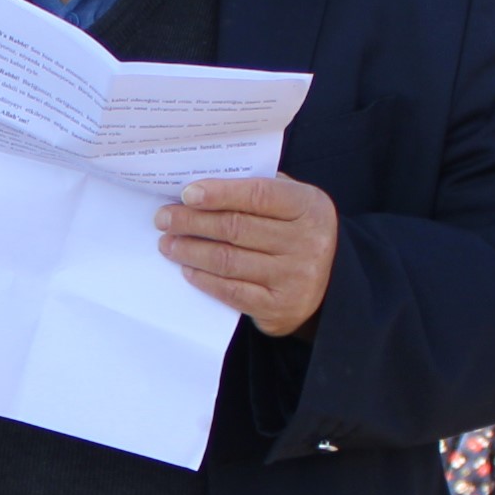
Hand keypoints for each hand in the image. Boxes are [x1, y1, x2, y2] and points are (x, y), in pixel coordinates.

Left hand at [158, 174, 337, 337]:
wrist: (331, 286)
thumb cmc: (298, 234)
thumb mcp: (294, 204)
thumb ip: (261, 190)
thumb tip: (203, 187)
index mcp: (309, 207)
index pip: (258, 195)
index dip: (220, 193)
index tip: (187, 194)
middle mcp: (306, 242)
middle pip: (236, 228)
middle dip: (192, 221)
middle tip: (164, 218)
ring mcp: (294, 277)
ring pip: (228, 260)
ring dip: (190, 250)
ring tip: (168, 243)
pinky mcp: (278, 307)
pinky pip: (232, 291)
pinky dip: (204, 279)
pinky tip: (188, 269)